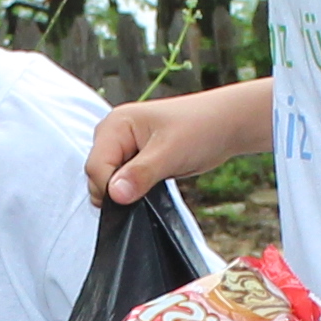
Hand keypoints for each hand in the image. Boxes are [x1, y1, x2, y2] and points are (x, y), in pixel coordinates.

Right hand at [87, 81, 262, 204]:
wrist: (225, 124)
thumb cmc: (201, 128)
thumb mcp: (171, 152)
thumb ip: (140, 173)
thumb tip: (115, 195)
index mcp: (115, 125)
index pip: (95, 167)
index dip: (111, 188)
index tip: (135, 196)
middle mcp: (113, 134)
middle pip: (98, 175)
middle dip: (119, 190)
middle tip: (151, 185)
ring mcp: (123, 147)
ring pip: (109, 182)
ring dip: (129, 190)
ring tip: (156, 180)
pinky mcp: (134, 160)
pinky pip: (123, 182)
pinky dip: (135, 189)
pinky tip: (154, 184)